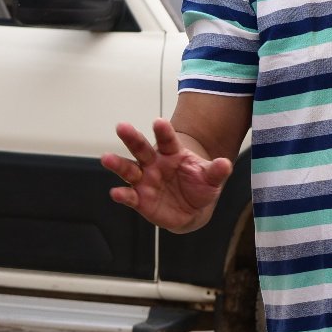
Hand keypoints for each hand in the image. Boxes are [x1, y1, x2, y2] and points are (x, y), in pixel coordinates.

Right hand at [102, 118, 232, 232]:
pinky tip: (116, 192)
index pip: (167, 139)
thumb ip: (216, 171)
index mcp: (172, 153)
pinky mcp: (139, 199)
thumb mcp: (211, 179)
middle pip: (141, 149)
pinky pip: (129, 196)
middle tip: (122, 126)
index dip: (163, 131)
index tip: (159, 121)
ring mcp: (145, 180)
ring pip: (129, 170)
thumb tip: (225, 163)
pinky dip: (122, 194)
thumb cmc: (199, 187)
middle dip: (132, 138)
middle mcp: (154, 163)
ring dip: (118, 164)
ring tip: (106, 158)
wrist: (192, 210)